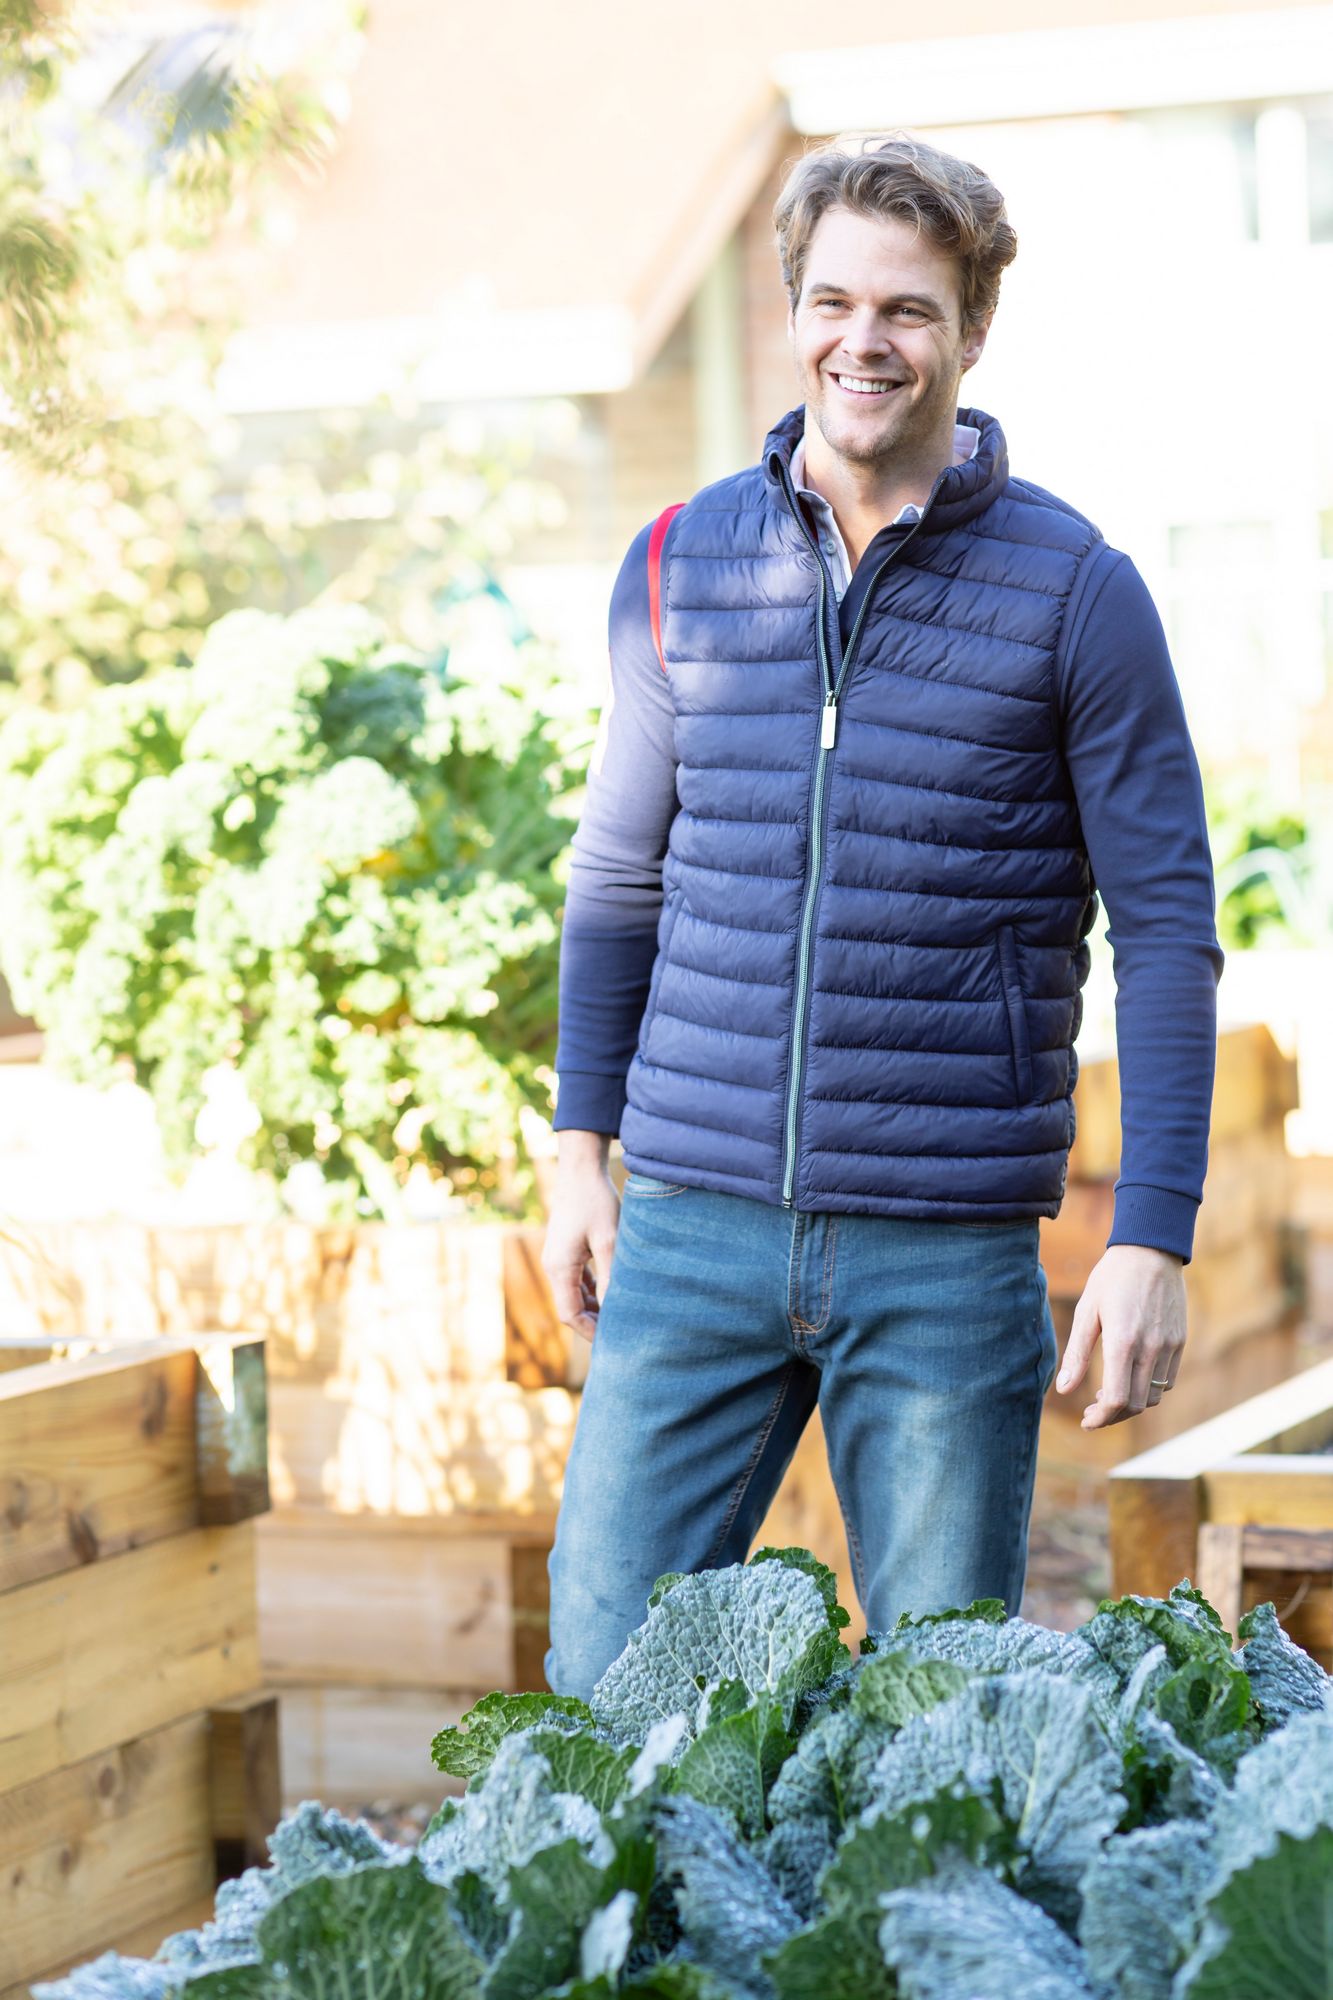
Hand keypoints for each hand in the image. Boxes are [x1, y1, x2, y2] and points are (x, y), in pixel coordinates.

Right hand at [540, 1152, 621, 1343]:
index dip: (589, 1331)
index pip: (569, 1314)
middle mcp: (554, 1266)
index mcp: (559, 1268)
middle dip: (593, 1322)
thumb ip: (611, 1276)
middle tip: (621, 1332)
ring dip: (593, 1306)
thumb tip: (616, 1309)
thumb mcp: (609, 1241)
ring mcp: (558, 1258)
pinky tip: (612, 1292)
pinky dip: (592, 1290)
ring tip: (620, 1316)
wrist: (580, 1171)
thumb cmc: (595, 1202)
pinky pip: (577, 1279)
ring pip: (574, 1294)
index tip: (613, 1340)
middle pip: (570, 1307)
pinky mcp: (566, 1250)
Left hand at [1055, 1242, 1185, 1429]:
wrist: (1151, 1250)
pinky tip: (1130, 1377)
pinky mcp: (1180, 1342)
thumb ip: (1077, 1354)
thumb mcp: (1086, 1311)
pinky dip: (1149, 1389)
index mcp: (1123, 1342)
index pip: (1117, 1399)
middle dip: (1112, 1415)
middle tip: (1091, 1410)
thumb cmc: (1112, 1278)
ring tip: (1108, 1394)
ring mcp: (1170, 1346)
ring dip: (1131, 1404)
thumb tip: (1064, 1390)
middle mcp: (1151, 1348)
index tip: (1086, 1420)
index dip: (1100, 1418)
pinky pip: (1167, 1380)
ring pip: (1154, 1396)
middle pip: (1136, 1404)